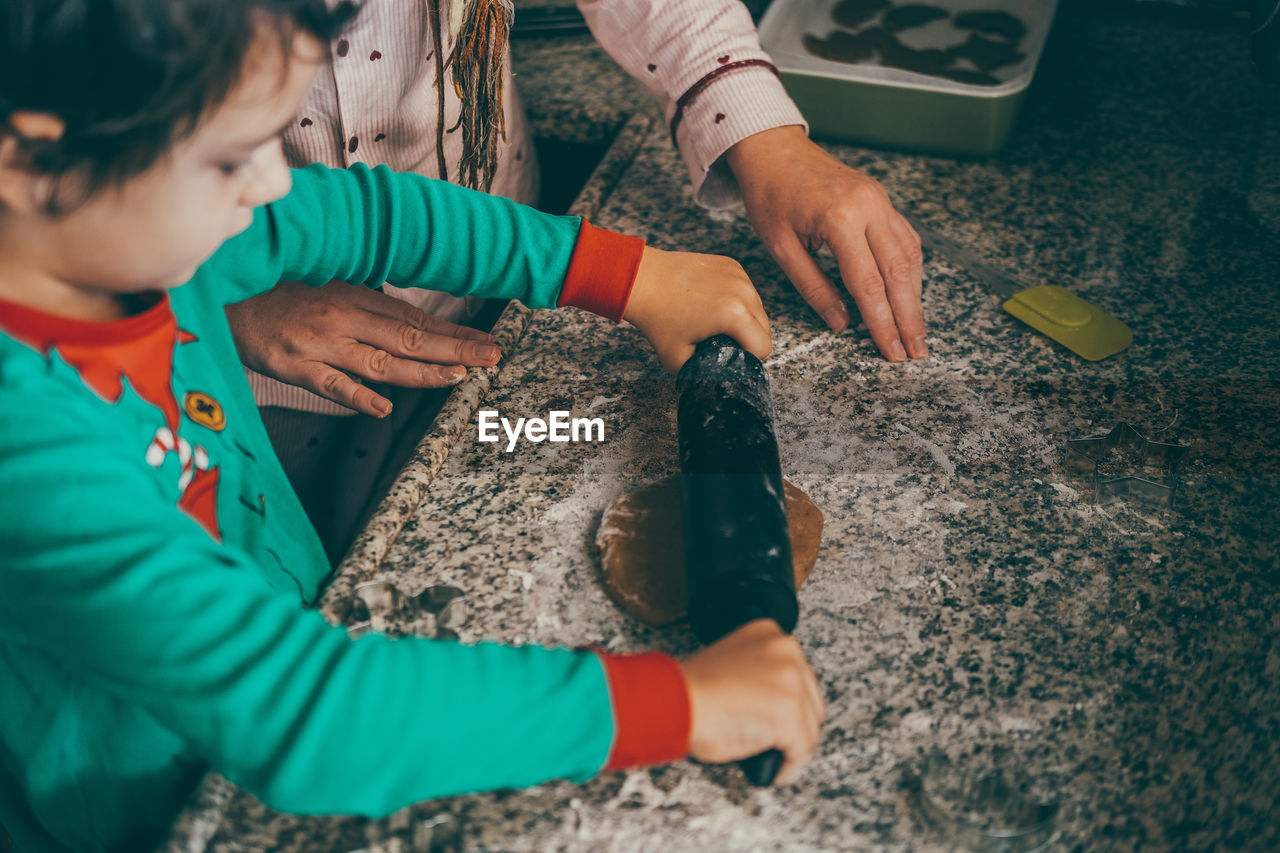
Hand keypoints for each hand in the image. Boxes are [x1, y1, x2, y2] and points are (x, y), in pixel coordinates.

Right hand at [226, 281, 500, 416]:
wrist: (220, 293)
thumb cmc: (277, 293)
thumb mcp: (327, 287)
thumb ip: (366, 303)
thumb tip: (409, 321)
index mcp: (354, 296)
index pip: (415, 318)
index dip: (454, 332)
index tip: (487, 343)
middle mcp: (342, 318)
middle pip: (408, 337)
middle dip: (454, 348)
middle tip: (491, 357)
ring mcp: (319, 344)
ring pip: (379, 361)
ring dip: (421, 371)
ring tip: (456, 377)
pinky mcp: (292, 366)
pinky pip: (330, 384)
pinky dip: (357, 396)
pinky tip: (383, 408)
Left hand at [622, 246, 771, 372]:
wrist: (643, 280)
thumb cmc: (657, 319)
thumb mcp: (678, 360)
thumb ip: (704, 372)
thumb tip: (718, 377)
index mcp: (735, 315)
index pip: (764, 347)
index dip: (748, 359)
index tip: (728, 357)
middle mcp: (743, 291)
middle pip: (765, 328)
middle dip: (748, 339)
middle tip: (721, 343)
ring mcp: (739, 275)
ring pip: (758, 308)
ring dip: (745, 320)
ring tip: (717, 323)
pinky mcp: (732, 265)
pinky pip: (747, 290)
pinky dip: (737, 300)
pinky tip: (714, 303)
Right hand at [679, 619, 825, 785]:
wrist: (674, 700)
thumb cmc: (690, 689)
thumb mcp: (733, 663)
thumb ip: (760, 675)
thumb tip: (772, 706)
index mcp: (768, 632)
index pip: (797, 671)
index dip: (789, 699)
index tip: (778, 715)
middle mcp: (785, 649)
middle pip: (810, 697)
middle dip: (797, 722)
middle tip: (778, 740)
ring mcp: (791, 680)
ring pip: (809, 725)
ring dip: (794, 744)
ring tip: (775, 755)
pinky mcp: (789, 713)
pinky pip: (801, 749)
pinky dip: (791, 765)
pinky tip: (776, 769)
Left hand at [727, 125, 926, 361]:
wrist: (773, 149)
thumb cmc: (770, 195)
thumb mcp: (781, 247)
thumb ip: (813, 287)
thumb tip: (841, 323)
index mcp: (841, 218)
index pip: (869, 283)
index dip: (882, 322)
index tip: (891, 351)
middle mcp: (870, 206)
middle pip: (899, 272)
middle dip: (909, 316)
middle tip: (915, 351)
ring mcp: (880, 200)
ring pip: (908, 255)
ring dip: (915, 296)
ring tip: (916, 330)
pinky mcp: (881, 199)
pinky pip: (905, 238)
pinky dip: (910, 269)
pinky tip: (909, 293)